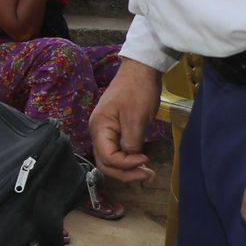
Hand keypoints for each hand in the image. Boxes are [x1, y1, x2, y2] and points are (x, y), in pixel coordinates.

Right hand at [90, 59, 160, 185]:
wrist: (140, 70)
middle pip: (105, 162)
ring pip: (111, 158)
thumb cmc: (137, 91)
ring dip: (127, 168)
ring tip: (147, 172)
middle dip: (125, 172)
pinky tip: (141, 161)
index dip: (126, 164)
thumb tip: (131, 158)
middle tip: (147, 175)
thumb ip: (131, 142)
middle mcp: (98, 132)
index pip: (107, 157)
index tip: (145, 160)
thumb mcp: (136, 118)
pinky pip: (117, 150)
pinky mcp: (115, 129)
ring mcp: (105, 131)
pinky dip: (128, 159)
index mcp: (99, 128)